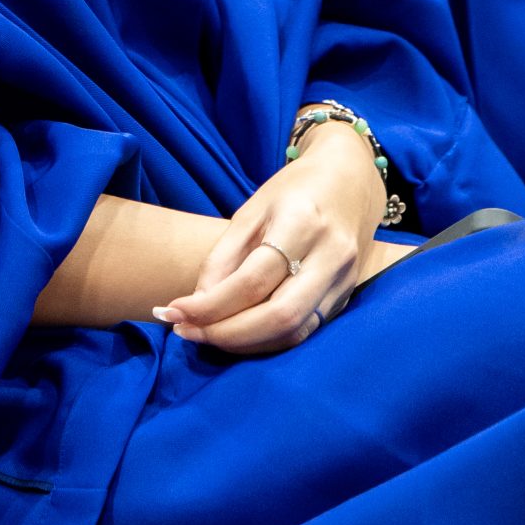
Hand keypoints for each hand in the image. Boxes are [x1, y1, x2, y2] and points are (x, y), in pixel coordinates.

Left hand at [154, 120, 405, 355]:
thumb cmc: (294, 190)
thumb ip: (223, 257)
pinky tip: (239, 335)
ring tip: (206, 335)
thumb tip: (197, 304)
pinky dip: (267, 340)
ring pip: (294, 331)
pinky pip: (304, 331)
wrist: (350, 180)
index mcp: (302, 223)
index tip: (173, 313)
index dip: (210, 305)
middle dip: (226, 334)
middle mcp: (330, 256)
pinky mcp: (346, 297)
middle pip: (279, 316)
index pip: (252, 281)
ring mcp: (344, 280)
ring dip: (245, 344)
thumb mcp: (250, 210)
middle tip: (187, 333)